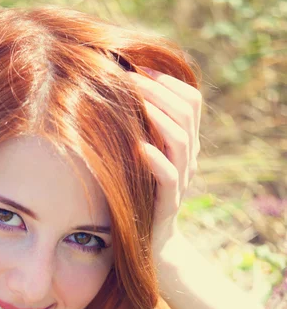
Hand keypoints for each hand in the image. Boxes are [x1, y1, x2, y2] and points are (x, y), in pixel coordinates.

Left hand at [129, 68, 201, 264]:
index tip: (139, 68)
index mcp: (185, 142)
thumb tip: (116, 92)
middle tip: (129, 76)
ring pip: (182, 140)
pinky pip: (170, 177)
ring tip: (136, 100)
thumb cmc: (138, 192)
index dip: (169, 81)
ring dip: (159, 115)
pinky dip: (156, 160)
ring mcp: (182, 179)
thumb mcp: (141, 156)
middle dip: (159, 90)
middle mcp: (188, 157)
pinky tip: (139, 148)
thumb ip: (139, 129)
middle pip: (187, 113)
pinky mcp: (169, 202)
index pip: (191, 101)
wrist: (151, 240)